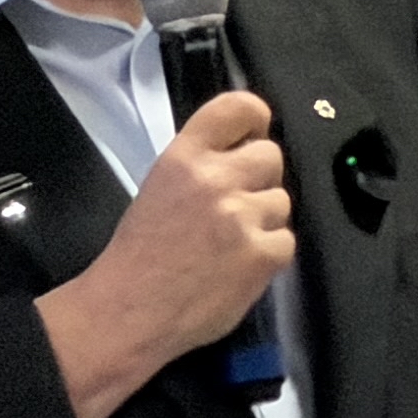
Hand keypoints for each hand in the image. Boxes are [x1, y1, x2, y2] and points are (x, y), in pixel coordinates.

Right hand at [35, 90, 294, 417]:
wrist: (131, 310)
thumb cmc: (140, 253)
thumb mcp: (160, 187)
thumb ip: (201, 165)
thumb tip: (242, 153)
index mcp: (184, 157)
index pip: (239, 107)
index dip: (255, 119)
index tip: (252, 136)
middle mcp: (216, 179)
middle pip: (271, 155)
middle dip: (259, 178)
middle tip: (236, 204)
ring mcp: (242, 217)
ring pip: (281, 200)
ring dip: (263, 219)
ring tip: (231, 242)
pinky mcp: (262, 255)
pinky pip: (286, 240)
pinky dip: (268, 254)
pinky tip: (239, 265)